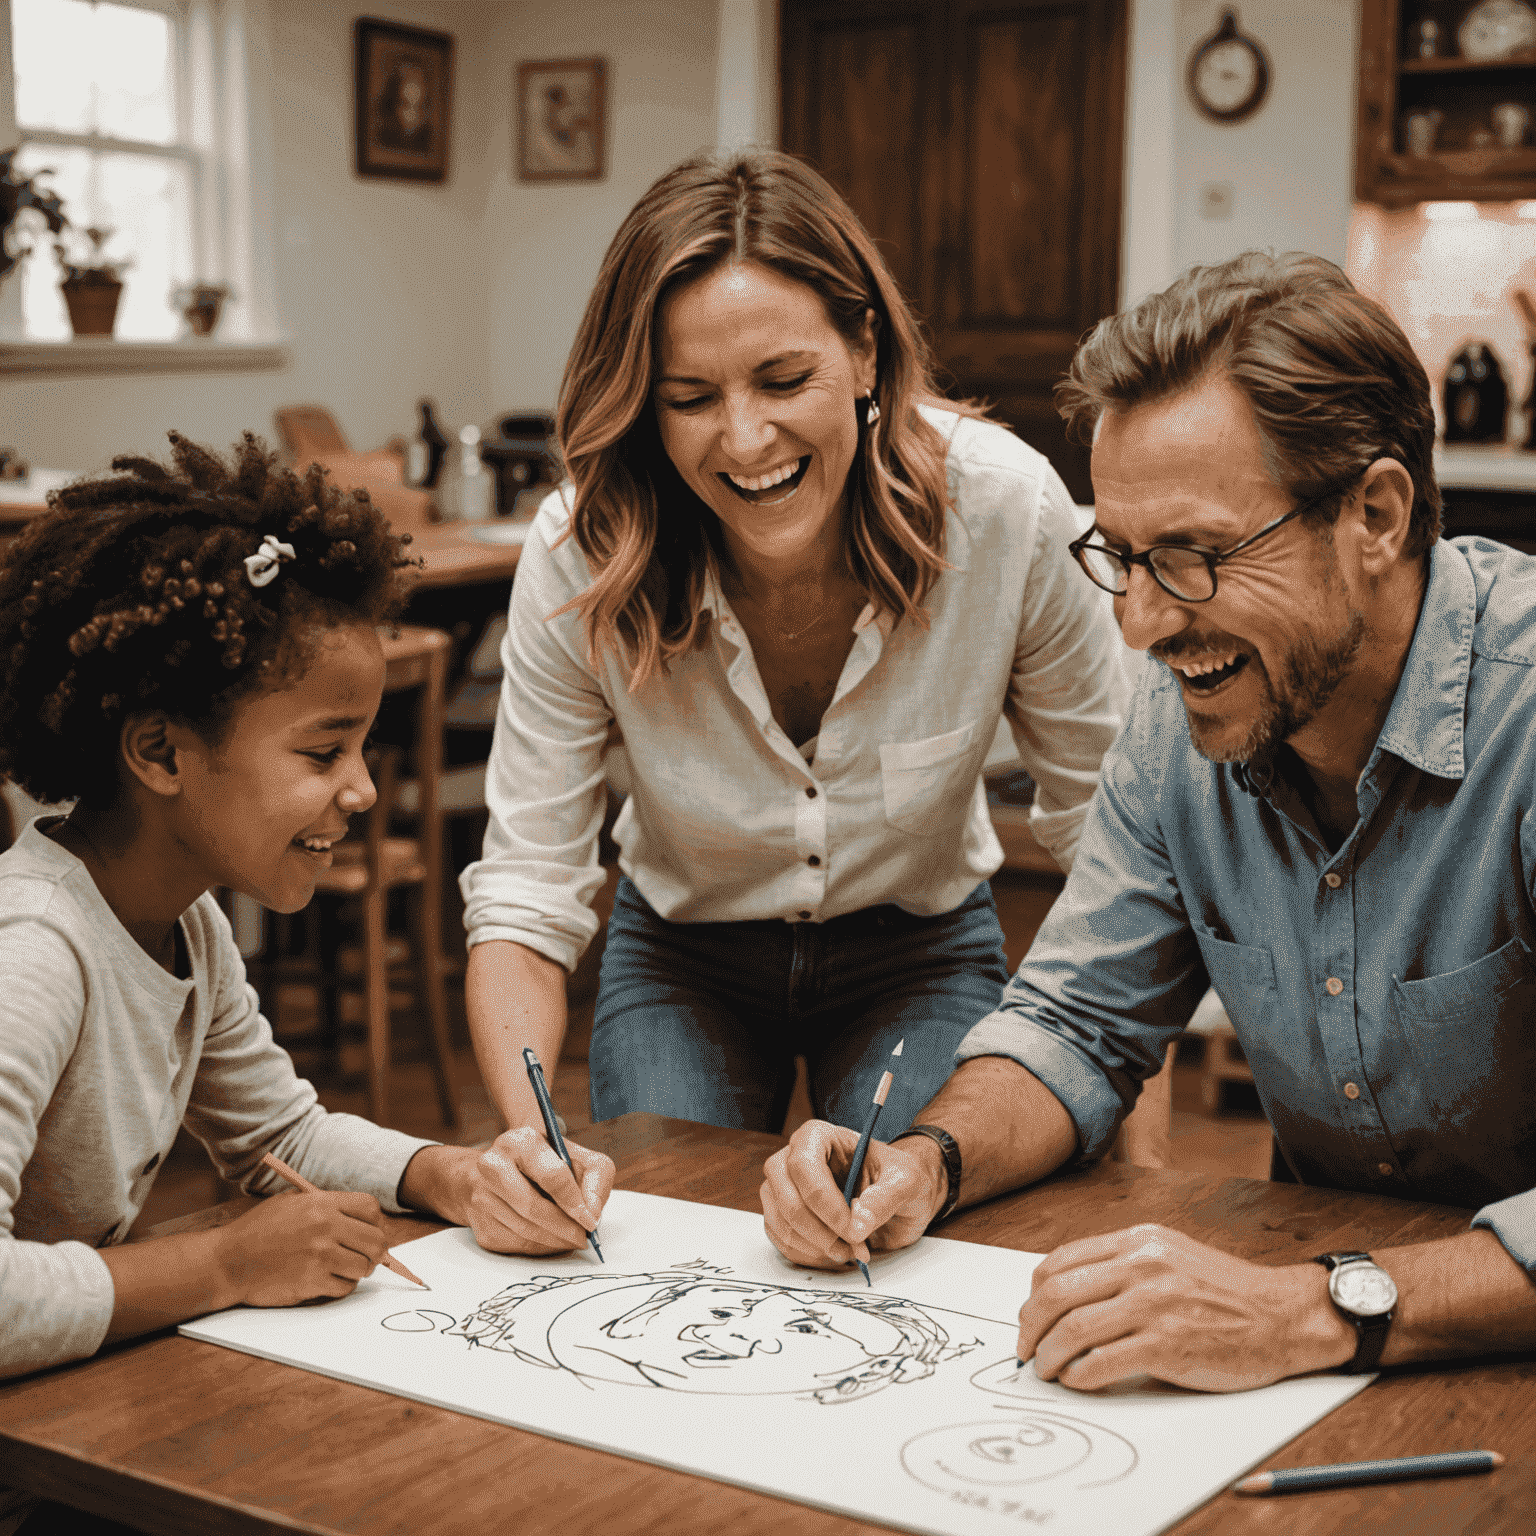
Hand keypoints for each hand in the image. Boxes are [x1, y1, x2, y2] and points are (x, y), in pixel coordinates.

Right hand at [213, 1189, 387, 1306]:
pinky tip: (328, 1279)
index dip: (375, 1221)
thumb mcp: (291, 1203)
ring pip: (364, 1266)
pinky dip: (341, 1286)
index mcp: (321, 1204)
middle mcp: (325, 1227)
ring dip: (358, 1270)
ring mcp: (320, 1256)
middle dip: (376, 1250)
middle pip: (376, 1240)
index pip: (370, 1207)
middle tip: (367, 1255)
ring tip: (345, 1267)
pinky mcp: (312, 1282)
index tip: (370, 1230)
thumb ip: (325, 1205)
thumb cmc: (258, 1230)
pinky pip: (345, 1287)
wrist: (228, 1262)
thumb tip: (359, 1218)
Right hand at [464, 1126, 614, 1254]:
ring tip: (572, 1240)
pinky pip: (513, 1243)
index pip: (551, 1175)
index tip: (589, 1221)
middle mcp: (493, 1164)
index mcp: (520, 1141)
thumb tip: (592, 1212)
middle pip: (532, 1206)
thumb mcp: (579, 1158)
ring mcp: (481, 1194)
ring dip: (553, 1241)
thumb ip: (596, 1178)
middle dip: (563, 1227)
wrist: (505, 1170)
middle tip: (583, 1238)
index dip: (573, 1202)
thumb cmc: (548, 1164)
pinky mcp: (479, 1222)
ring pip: (522, 1229)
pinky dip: (538, 1247)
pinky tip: (551, 1240)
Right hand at [761, 1119, 945, 1269]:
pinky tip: (837, 1251)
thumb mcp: (906, 1180)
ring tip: (851, 1250)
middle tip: (852, 1246)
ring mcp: (785, 1188)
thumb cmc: (899, 1177)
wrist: (899, 1198)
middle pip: (784, 1195)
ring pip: (779, 1221)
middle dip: (817, 1229)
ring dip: (814, 1246)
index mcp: (820, 1137)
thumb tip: (858, 1222)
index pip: (804, 1165)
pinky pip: (781, 1240)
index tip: (851, 1227)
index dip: (823, 1200)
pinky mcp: (784, 1215)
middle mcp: (794, 1158)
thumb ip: (885, 1197)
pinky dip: (808, 1255)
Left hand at [1018, 1224, 1355, 1392]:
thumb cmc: (1225, 1292)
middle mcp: (1141, 1266)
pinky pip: (1101, 1362)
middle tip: (1026, 1349)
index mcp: (1137, 1241)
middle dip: (1030, 1326)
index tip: (1029, 1317)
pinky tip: (1078, 1380)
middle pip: (1056, 1293)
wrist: (1282, 1316)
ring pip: (1073, 1329)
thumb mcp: (1169, 1256)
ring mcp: (1154, 1305)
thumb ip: (1123, 1265)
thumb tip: (1067, 1293)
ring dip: (1049, 1355)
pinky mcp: (1167, 1345)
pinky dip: (1079, 1375)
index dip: (1032, 1295)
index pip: (1059, 1262)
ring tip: (1047, 1369)